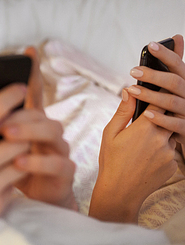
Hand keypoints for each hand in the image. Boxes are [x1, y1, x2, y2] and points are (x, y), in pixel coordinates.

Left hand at [1, 47, 76, 209]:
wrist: (33, 202)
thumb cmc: (11, 169)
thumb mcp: (0, 147)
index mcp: (32, 122)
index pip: (33, 93)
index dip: (32, 71)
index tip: (28, 50)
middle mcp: (48, 131)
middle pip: (39, 112)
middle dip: (18, 114)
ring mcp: (59, 149)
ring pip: (51, 131)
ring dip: (28, 132)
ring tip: (7, 136)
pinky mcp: (65, 172)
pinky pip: (56, 163)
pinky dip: (37, 162)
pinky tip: (18, 163)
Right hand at [89, 89, 176, 222]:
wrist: (120, 192)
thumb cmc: (111, 161)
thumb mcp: (110, 133)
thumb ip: (123, 111)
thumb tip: (129, 91)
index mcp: (145, 127)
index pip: (159, 102)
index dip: (156, 96)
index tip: (153, 94)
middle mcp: (161, 138)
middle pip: (169, 117)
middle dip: (160, 115)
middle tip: (147, 120)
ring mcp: (170, 153)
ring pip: (171, 135)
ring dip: (162, 134)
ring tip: (143, 143)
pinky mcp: (174, 165)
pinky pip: (171, 151)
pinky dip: (162, 150)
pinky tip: (146, 158)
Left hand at [127, 34, 184, 151]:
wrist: (181, 136)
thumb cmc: (173, 108)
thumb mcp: (172, 87)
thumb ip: (172, 66)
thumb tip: (176, 37)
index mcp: (184, 84)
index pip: (178, 66)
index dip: (167, 54)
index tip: (150, 45)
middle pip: (175, 82)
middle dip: (154, 75)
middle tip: (133, 71)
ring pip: (172, 101)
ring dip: (151, 96)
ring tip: (132, 90)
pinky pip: (176, 124)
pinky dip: (161, 119)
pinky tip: (146, 114)